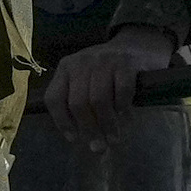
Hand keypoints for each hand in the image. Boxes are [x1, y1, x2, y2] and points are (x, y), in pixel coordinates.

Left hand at [46, 35, 165, 139]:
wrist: (137, 44)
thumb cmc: (108, 70)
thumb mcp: (87, 80)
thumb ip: (82, 104)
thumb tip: (87, 142)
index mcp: (66, 68)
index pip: (54, 97)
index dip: (62, 121)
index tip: (74, 138)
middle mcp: (81, 62)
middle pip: (78, 103)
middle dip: (89, 129)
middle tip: (99, 146)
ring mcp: (103, 60)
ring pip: (98, 100)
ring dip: (107, 124)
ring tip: (113, 138)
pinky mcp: (125, 62)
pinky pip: (121, 91)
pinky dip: (123, 107)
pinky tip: (125, 115)